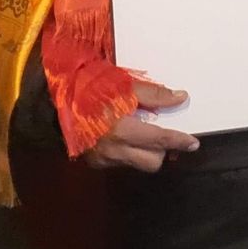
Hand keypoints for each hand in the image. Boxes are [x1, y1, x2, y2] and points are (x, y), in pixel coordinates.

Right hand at [82, 81, 199, 171]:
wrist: (53, 98)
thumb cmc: (89, 85)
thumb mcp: (124, 84)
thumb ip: (154, 95)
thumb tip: (180, 98)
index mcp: (123, 130)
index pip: (160, 140)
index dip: (179, 141)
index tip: (193, 143)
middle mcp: (114, 150)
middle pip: (152, 162)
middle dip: (161, 151)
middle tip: (161, 135)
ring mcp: (102, 159)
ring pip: (136, 164)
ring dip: (144, 152)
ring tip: (140, 133)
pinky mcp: (94, 162)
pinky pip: (121, 162)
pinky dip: (127, 151)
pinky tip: (121, 136)